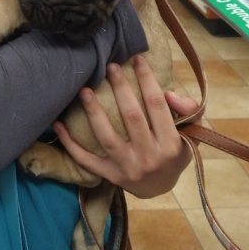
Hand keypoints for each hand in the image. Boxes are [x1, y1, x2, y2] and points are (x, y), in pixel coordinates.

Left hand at [53, 55, 199, 199]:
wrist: (160, 190)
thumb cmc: (174, 153)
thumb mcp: (190, 135)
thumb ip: (187, 111)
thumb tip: (169, 93)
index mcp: (171, 144)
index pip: (157, 106)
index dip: (147, 80)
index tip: (137, 59)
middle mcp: (149, 157)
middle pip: (132, 116)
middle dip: (120, 88)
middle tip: (110, 65)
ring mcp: (127, 168)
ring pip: (107, 138)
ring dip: (94, 112)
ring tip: (84, 90)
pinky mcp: (109, 176)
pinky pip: (86, 160)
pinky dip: (71, 143)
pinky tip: (58, 124)